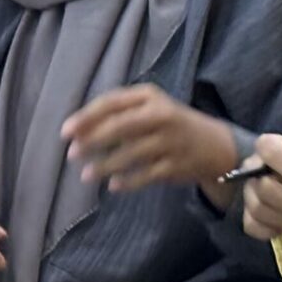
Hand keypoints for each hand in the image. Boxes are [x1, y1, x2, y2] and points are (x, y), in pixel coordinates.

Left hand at [61, 83, 240, 192]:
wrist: (215, 145)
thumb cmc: (169, 123)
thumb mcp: (148, 107)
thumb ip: (117, 113)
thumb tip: (77, 130)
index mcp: (149, 96)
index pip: (111, 103)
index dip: (86, 117)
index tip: (65, 132)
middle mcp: (161, 115)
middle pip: (120, 127)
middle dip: (92, 141)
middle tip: (72, 154)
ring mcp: (171, 141)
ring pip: (131, 154)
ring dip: (105, 165)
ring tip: (87, 175)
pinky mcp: (177, 165)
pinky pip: (146, 175)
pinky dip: (128, 181)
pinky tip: (113, 186)